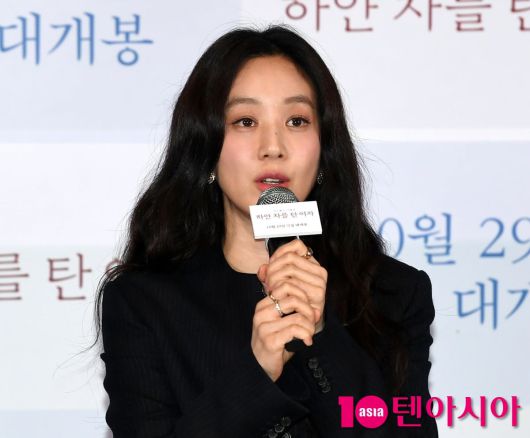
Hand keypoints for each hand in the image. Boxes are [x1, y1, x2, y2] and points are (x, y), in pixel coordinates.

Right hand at [250, 239, 327, 380]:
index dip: (303, 295)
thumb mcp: (283, 323)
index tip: (309, 309)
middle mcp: (261, 313)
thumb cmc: (275, 344)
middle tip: (312, 321)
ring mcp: (264, 326)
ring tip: (309, 333)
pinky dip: (306, 335)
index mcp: (264, 305)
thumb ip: (295, 312)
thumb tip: (318, 308)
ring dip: (310, 326)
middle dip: (308, 309)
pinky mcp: (270, 340)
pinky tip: (307, 341)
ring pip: (298, 316)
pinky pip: (295, 330)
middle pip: (293, 297)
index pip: (286, 285)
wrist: (260, 368)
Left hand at [260, 239, 326, 332]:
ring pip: (290, 269)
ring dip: (275, 279)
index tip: (270, 265)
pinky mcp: (318, 293)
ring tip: (271, 291)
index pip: (297, 246)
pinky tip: (277, 297)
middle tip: (266, 282)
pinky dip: (281, 288)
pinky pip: (294, 283)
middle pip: (289, 258)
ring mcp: (320, 281)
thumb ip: (268, 273)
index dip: (280, 253)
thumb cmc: (289, 301)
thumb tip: (262, 269)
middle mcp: (318, 270)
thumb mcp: (276, 283)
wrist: (302, 324)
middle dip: (273, 268)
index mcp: (311, 264)